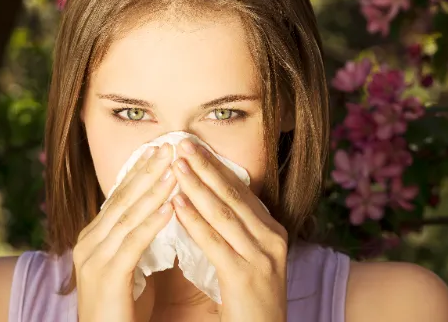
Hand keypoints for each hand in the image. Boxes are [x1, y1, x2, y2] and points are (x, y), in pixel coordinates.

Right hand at [72, 143, 176, 321]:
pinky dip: (151, 224)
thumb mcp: (129, 266)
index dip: (140, 171)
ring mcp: (94, 259)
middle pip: (123, 199)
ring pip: (128, 216)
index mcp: (94, 237)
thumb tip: (162, 210)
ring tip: (174, 167)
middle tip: (170, 145)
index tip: (160, 149)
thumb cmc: (122, 309)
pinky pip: (132, 244)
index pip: (120, 196)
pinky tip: (170, 207)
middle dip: (147, 171)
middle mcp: (90, 243)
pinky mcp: (107, 278)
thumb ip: (137, 239)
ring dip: (153, 190)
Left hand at [169, 139, 288, 321]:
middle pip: (233, 195)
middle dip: (205, 167)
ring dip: (196, 186)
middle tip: (182, 143)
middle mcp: (272, 240)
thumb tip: (205, 202)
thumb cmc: (250, 303)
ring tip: (175, 165)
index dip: (216, 167)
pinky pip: (215, 243)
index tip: (193, 147)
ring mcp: (261, 258)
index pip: (241, 192)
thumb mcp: (249, 260)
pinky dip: (194, 221)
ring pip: (223, 214)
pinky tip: (176, 205)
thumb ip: (233, 233)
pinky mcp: (245, 277)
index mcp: (272, 232)